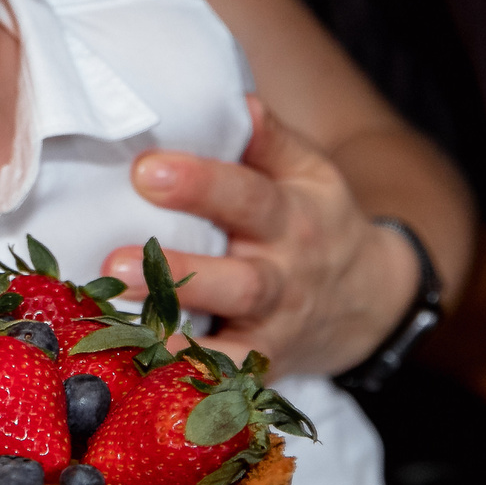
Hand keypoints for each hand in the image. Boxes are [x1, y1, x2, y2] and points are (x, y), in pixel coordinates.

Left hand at [103, 99, 421, 376]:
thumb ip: (271, 140)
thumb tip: (237, 99)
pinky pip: (224, 385)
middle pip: (236, 279)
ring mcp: (273, 331)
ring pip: (228, 341)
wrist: (372, 300)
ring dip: (172, 338)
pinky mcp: (260, 372)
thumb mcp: (310, 172)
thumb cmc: (318, 220)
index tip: (144, 169)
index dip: (199, 183)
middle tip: (113, 258)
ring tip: (118, 328)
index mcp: (291, 218)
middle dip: (177, 271)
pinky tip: (138, 375)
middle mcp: (285, 278)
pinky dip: (187, 384)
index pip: (247, 197)